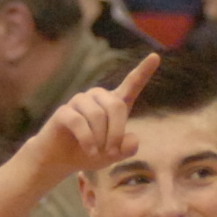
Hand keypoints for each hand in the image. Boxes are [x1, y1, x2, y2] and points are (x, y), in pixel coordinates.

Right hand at [22, 56, 159, 176]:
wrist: (60, 160)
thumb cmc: (91, 153)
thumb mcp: (114, 155)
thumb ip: (128, 149)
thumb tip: (133, 139)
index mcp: (114, 103)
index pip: (131, 84)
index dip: (143, 71)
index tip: (155, 56)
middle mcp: (98, 97)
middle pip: (116, 106)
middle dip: (117, 132)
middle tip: (113, 151)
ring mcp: (79, 102)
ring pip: (98, 115)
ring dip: (101, 139)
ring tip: (97, 152)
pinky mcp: (64, 111)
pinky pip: (79, 122)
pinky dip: (87, 140)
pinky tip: (89, 150)